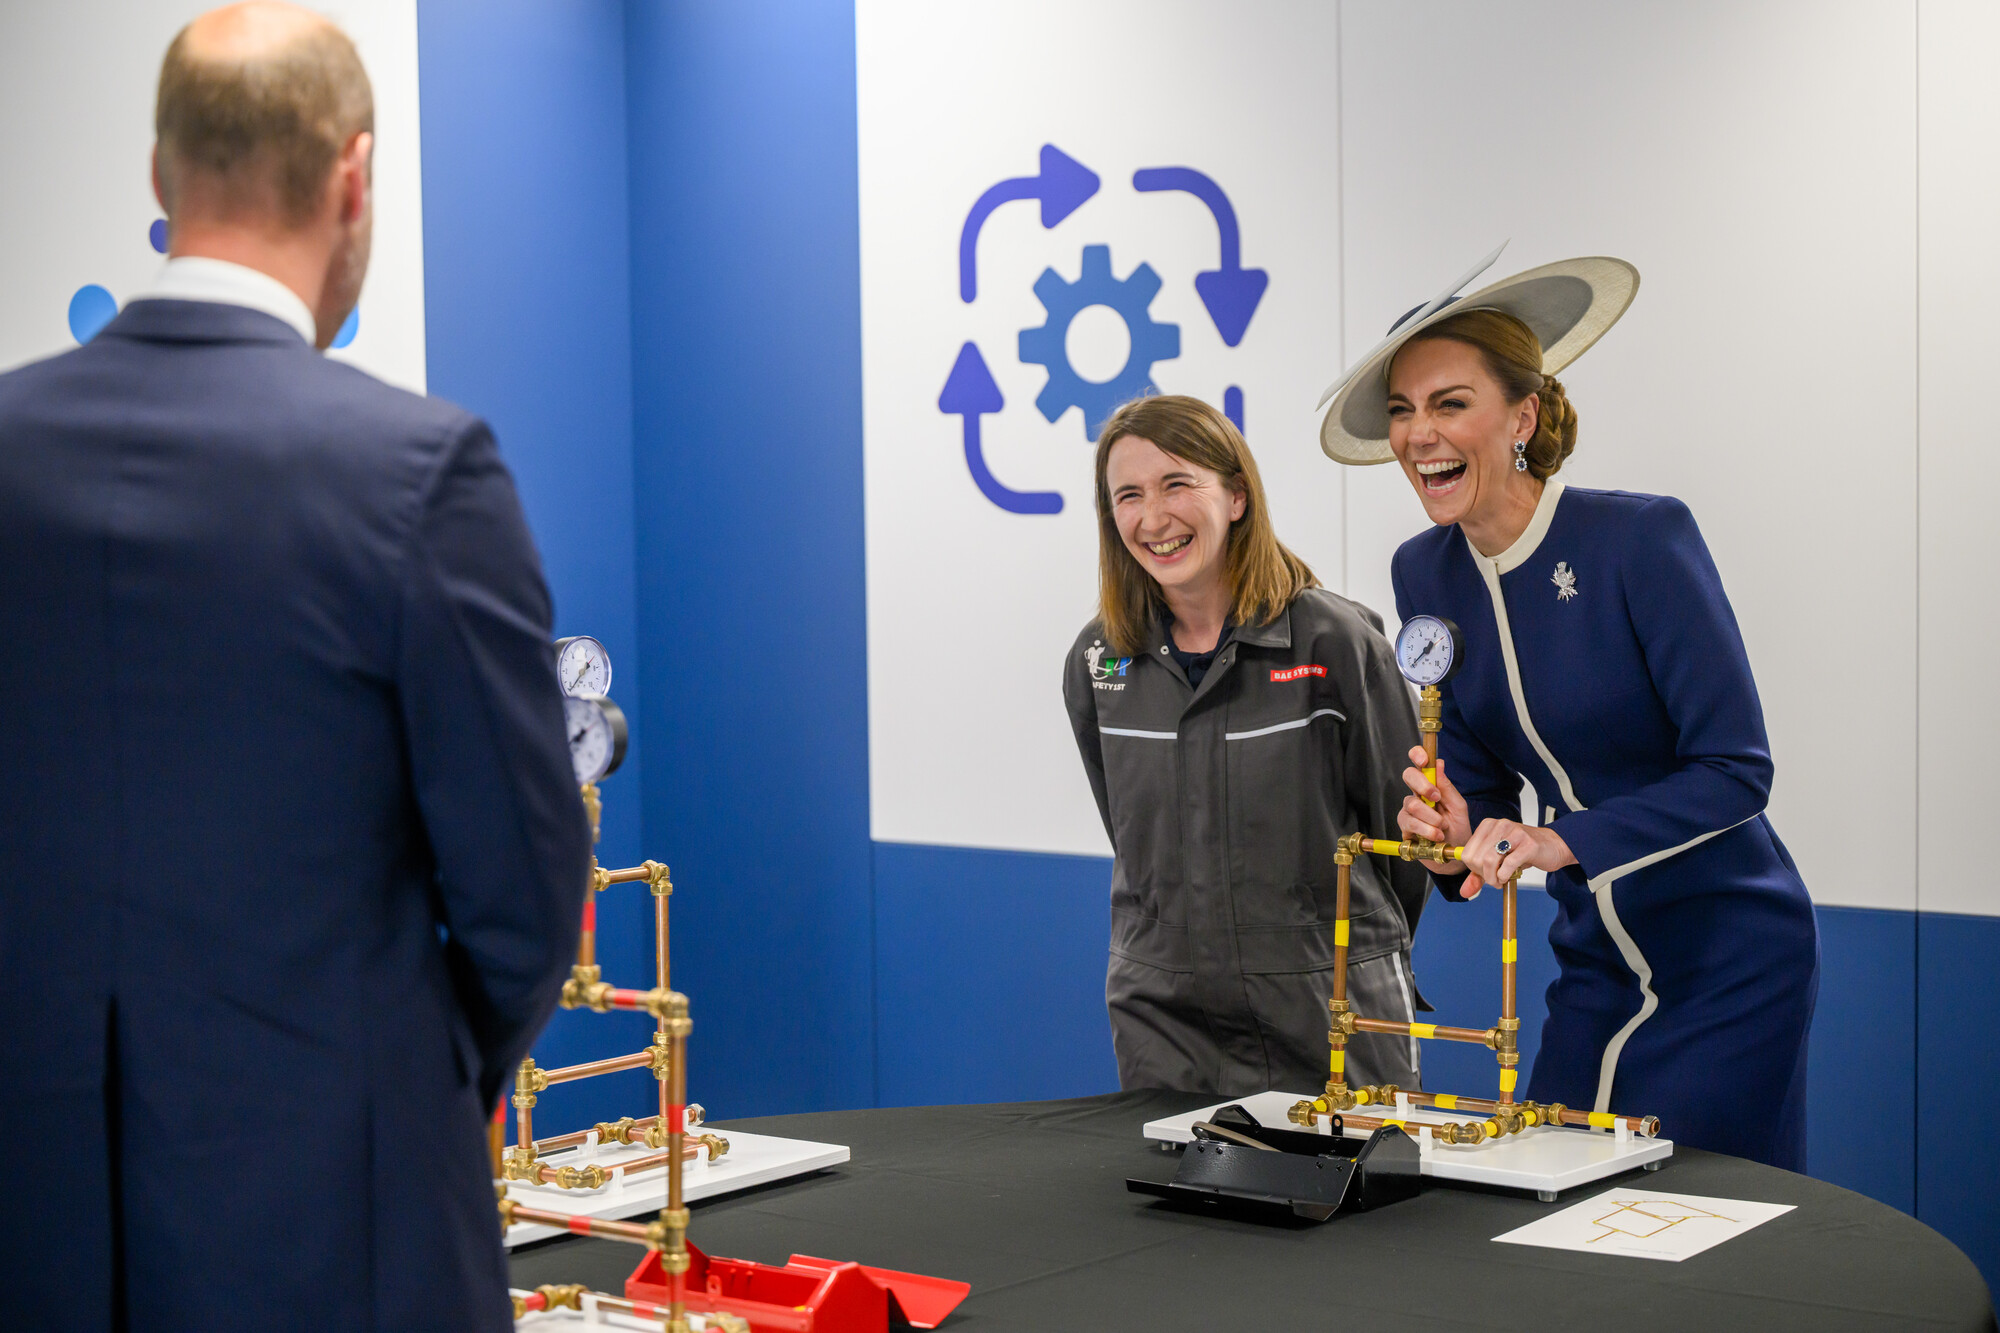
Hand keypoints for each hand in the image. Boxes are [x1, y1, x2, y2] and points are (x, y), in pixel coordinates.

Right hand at [1398, 746, 1475, 892]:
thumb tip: (1439, 763)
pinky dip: (1426, 830)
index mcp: (1432, 785)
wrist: (1453, 856)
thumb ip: (1448, 787)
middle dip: (1423, 786)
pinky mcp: (1404, 827)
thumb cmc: (1458, 830)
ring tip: (1442, 828)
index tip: (1423, 760)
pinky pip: (1409, 823)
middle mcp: (1417, 795)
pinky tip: (1435, 836)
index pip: (1419, 763)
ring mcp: (1409, 810)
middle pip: (1408, 776)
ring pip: (1412, 804)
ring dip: (1431, 817)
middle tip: (1436, 799)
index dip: (1417, 755)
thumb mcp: (1459, 807)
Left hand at [1460, 818, 1576, 887]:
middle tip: (1494, 879)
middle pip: (1476, 858)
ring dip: (1493, 878)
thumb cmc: (1524, 851)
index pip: (1467, 852)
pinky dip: (1505, 876)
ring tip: (1500, 881)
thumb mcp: (1498, 860)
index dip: (1473, 869)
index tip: (1484, 873)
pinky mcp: (1528, 844)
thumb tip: (1464, 892)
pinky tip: (1509, 877)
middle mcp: (1500, 825)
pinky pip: (1508, 864)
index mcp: (1488, 826)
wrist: (1554, 845)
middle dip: (1483, 875)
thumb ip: (1479, 874)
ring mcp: (1514, 833)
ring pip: (1489, 860)